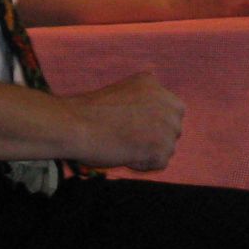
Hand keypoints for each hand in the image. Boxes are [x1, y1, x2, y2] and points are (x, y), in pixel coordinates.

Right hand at [65, 70, 185, 170]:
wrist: (77, 125)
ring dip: (147, 152)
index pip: (169, 110)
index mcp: (154, 84)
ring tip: (122, 144)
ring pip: (167, 147)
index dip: (152, 124)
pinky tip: (124, 154)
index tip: (133, 127)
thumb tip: (154, 120)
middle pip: (172, 130)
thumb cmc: (90, 112)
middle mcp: (166, 102)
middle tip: (127, 138)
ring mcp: (167, 125)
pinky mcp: (161, 147)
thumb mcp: (124, 92)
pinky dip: (143, 164)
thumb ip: (144, 100)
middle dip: (154, 138)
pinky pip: (160, 163)